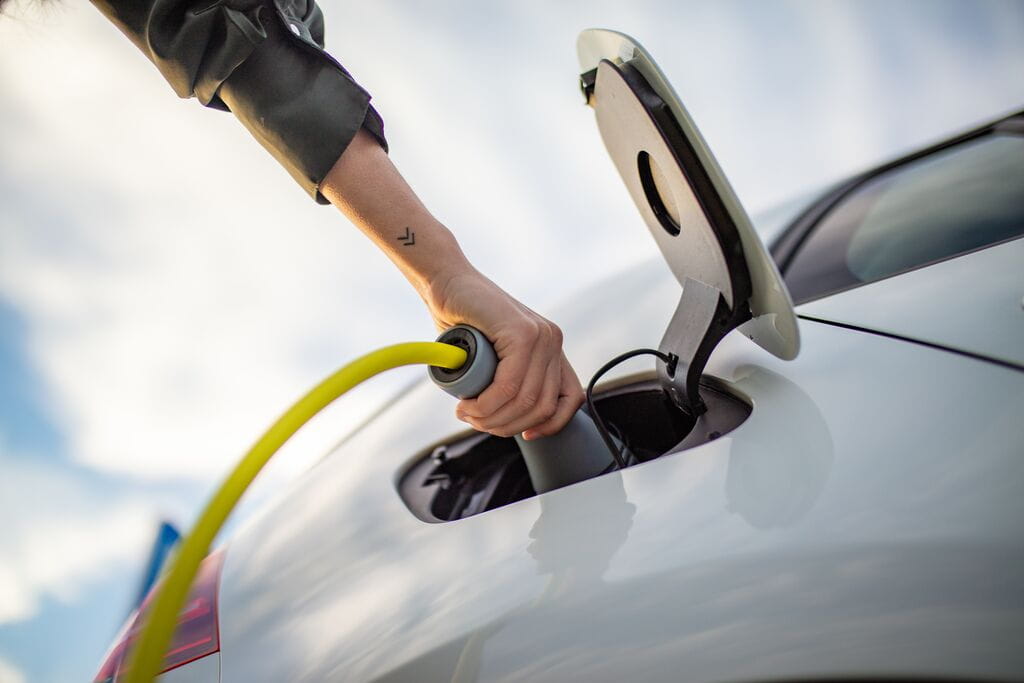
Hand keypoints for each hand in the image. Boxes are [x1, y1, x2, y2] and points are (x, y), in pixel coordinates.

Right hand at [425, 266, 583, 439]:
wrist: (447, 282)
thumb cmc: (463, 321)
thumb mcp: (494, 357)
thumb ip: (506, 380)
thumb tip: (510, 420)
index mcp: (551, 348)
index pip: (569, 398)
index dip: (549, 425)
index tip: (525, 435)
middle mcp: (552, 341)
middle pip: (542, 406)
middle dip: (506, 426)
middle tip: (475, 421)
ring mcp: (541, 335)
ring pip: (525, 399)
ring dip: (491, 418)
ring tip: (467, 413)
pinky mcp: (522, 332)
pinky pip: (508, 386)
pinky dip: (486, 404)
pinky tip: (469, 405)